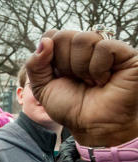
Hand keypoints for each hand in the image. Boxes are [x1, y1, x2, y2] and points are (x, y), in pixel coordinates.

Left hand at [26, 30, 137, 146]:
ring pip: (83, 38)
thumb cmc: (70, 107)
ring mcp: (108, 48)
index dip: (49, 58)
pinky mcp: (127, 54)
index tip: (58, 76)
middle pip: (64, 35)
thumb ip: (35, 64)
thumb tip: (45, 40)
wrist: (92, 126)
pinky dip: (98, 68)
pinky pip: (105, 47)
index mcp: (68, 50)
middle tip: (76, 80)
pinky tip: (105, 80)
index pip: (51, 35)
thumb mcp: (42, 87)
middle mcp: (88, 46)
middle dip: (63, 64)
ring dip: (80, 68)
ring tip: (91, 82)